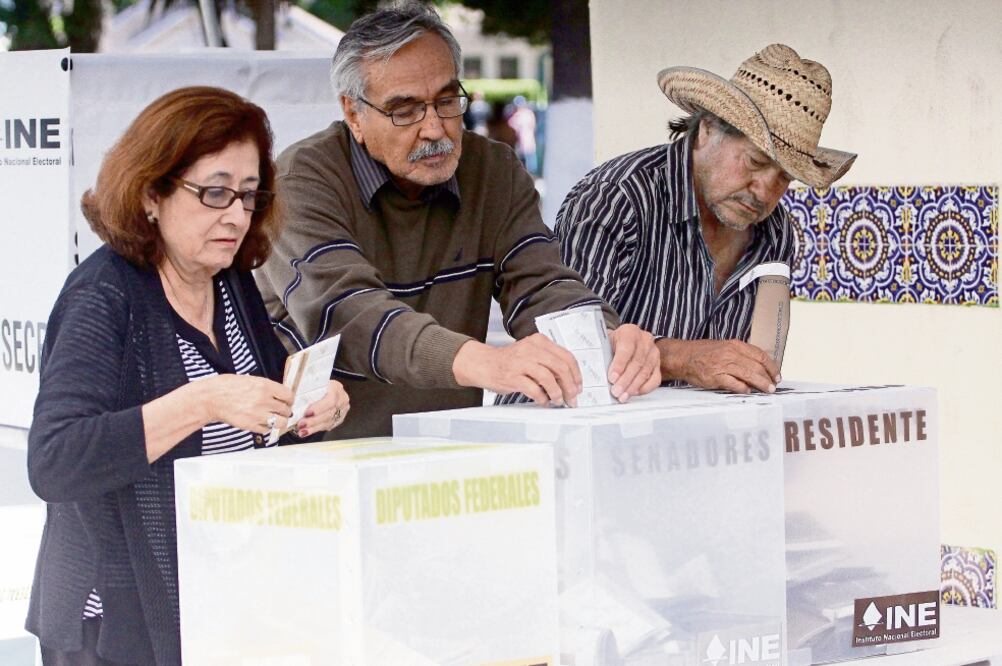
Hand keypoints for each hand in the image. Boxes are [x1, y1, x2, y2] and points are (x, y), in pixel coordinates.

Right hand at [203, 374, 293, 433]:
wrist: (210, 398)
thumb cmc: (226, 387)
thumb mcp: (250, 380)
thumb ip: (266, 387)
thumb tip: (278, 394)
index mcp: (265, 386)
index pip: (289, 395)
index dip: (289, 399)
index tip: (287, 401)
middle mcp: (264, 400)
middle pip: (286, 410)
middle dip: (284, 410)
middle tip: (280, 410)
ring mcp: (258, 414)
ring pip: (281, 422)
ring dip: (279, 421)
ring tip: (274, 418)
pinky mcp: (251, 425)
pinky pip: (267, 430)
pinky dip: (266, 427)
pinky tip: (261, 422)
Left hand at [297, 380, 350, 436]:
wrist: (326, 391)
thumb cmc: (318, 387)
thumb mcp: (314, 384)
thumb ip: (308, 391)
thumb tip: (295, 399)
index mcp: (336, 387)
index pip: (330, 399)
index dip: (319, 408)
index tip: (307, 413)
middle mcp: (342, 399)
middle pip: (329, 413)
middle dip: (313, 420)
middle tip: (301, 424)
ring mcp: (342, 410)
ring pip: (328, 421)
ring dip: (313, 427)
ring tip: (302, 430)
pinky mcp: (339, 419)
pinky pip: (328, 426)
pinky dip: (315, 429)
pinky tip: (306, 431)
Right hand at [453, 335, 581, 406]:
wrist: (484, 363)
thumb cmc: (510, 361)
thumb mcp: (531, 353)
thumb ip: (549, 362)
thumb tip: (570, 381)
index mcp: (539, 341)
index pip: (567, 357)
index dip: (576, 374)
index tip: (578, 386)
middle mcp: (531, 349)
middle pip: (560, 367)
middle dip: (570, 387)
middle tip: (572, 398)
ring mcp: (521, 362)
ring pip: (549, 378)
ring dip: (557, 393)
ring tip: (557, 400)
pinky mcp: (513, 376)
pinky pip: (534, 389)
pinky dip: (542, 398)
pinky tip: (543, 401)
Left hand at [607, 324, 660, 401]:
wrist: (626, 341)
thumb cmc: (613, 343)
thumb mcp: (605, 342)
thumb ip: (600, 352)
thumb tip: (590, 367)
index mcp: (630, 332)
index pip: (626, 349)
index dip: (619, 365)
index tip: (611, 378)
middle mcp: (644, 340)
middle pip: (637, 362)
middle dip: (625, 380)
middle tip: (616, 391)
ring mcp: (653, 352)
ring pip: (645, 372)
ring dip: (633, 386)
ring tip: (623, 396)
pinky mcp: (658, 364)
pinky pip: (655, 379)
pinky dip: (645, 388)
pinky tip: (634, 393)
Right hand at [657, 338, 780, 392]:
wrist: (682, 357)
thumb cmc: (702, 353)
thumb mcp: (724, 347)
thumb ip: (740, 356)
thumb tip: (757, 368)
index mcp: (735, 345)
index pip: (760, 355)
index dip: (771, 366)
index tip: (776, 375)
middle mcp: (731, 353)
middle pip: (756, 366)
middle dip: (768, 378)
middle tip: (773, 387)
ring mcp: (723, 365)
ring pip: (749, 375)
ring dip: (760, 384)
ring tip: (767, 391)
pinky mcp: (715, 376)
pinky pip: (734, 384)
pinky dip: (743, 388)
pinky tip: (748, 391)